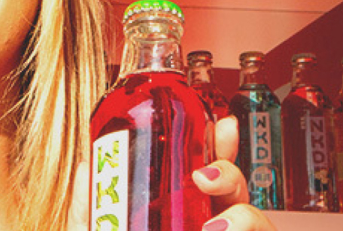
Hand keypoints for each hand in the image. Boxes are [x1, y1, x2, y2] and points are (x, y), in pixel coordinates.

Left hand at [69, 118, 276, 230]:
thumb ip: (88, 210)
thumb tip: (85, 169)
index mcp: (180, 217)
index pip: (207, 175)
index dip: (219, 146)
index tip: (221, 123)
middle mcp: (211, 230)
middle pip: (238, 193)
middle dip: (232, 174)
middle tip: (205, 177)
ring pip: (258, 223)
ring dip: (246, 219)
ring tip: (216, 228)